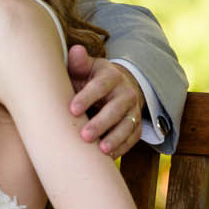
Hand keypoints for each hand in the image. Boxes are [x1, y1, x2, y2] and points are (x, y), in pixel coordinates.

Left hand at [66, 42, 143, 166]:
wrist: (117, 87)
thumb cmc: (91, 79)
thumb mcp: (85, 69)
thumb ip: (78, 63)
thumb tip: (75, 50)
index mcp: (111, 76)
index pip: (100, 86)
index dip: (87, 97)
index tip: (72, 109)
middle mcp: (125, 92)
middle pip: (115, 109)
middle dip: (101, 123)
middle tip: (84, 136)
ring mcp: (133, 110)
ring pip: (127, 125)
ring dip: (115, 138)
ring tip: (101, 150)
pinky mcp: (136, 125)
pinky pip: (132, 138)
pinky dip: (122, 148)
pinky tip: (108, 157)